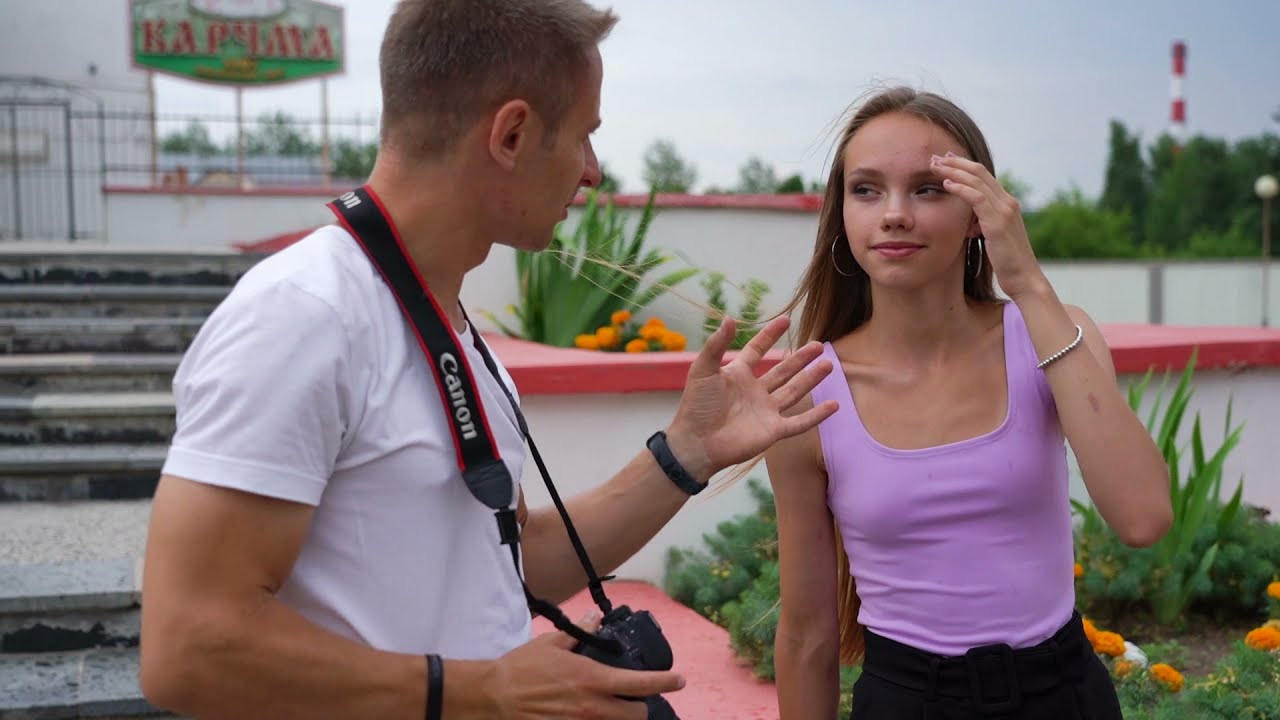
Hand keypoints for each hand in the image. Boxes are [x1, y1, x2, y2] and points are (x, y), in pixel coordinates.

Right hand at [487, 612, 684, 718]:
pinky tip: (592, 714)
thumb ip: (580, 632)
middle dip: (640, 708)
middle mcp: (592, 706)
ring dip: (621, 717)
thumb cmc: (522, 667)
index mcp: (592, 679)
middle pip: (636, 716)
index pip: (640, 684)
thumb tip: (596, 616)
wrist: (494, 696)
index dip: (666, 682)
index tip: (680, 680)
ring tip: (614, 707)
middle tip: (635, 698)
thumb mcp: (553, 643)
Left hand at [664, 315, 836, 482]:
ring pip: (795, 392)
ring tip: (828, 364)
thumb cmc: (696, 406)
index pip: (758, 350)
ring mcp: (766, 411)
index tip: (785, 320)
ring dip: (811, 379)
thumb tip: (730, 318)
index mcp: (738, 375)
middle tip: (819, 344)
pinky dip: (817, 415)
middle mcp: (755, 391)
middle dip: (801, 358)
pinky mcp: (773, 430)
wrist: (696, 443)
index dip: (770, 335)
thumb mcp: (703, 369)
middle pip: (783, 371)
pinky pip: (800, 422)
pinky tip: (835, 405)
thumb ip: (716, 345)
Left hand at [931, 152, 1047, 298]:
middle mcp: (1008, 202)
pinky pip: (977, 198)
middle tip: (936, 157)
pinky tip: (946, 184)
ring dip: (954, 171)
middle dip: (956, 162)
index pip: (984, 176)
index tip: (945, 161)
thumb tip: (970, 220)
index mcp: (1007, 204)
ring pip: (977, 181)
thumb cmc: (1007, 261)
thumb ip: (984, 222)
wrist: (1024, 277)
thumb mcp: (994, 236)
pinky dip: (961, 188)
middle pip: (979, 172)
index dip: (964, 166)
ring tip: (935, 166)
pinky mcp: (998, 223)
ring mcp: (1004, 211)